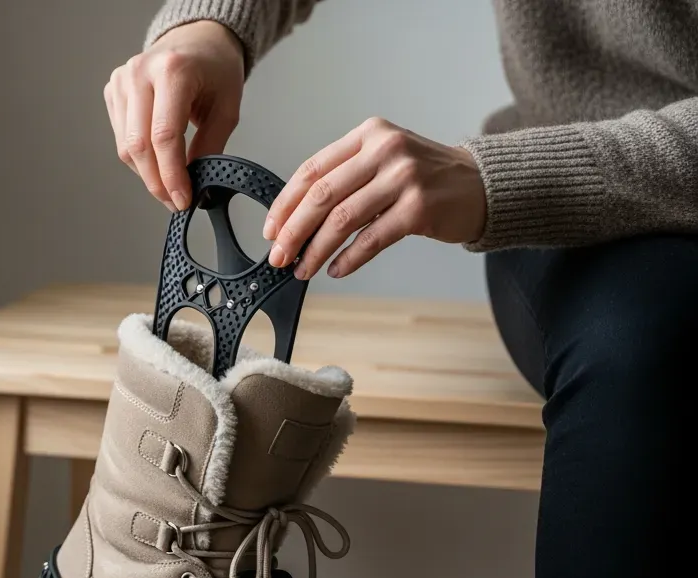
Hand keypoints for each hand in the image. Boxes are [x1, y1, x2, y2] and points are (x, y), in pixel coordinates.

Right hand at [106, 21, 245, 211]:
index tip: (183, 199)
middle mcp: (140, 72)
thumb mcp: (227, 107)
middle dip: (157, 182)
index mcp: (173, 70)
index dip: (172, 175)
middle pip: (139, 145)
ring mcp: (121, 80)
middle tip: (175, 201)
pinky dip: (139, 158)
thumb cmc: (215, 69)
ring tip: (169, 183)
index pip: (164, 135)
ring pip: (126, 146)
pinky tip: (158, 160)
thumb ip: (211, 146)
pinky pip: (121, 137)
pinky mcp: (113, 90)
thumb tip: (194, 183)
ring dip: (147, 174)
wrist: (196, 40)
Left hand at [262, 117, 486, 278]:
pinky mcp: (419, 208)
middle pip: (321, 196)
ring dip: (316, 250)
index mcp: (368, 134)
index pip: (312, 170)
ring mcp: (404, 177)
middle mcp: (385, 150)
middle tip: (278, 257)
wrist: (481, 183)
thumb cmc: (424, 176)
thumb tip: (294, 219)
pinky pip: (371, 239)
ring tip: (303, 269)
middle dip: (293, 231)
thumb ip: (345, 177)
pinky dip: (348, 259)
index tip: (270, 230)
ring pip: (342, 219)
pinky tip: (335, 270)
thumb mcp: (383, 159)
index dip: (285, 203)